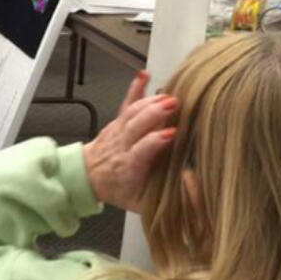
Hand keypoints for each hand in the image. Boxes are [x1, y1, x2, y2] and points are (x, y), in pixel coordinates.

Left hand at [82, 70, 178, 211]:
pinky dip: (135, 88)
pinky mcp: (117, 121)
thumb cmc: (119, 190)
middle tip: (174, 105)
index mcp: (128, 168)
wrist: (86, 178)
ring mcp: (118, 132)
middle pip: (135, 127)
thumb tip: (193, 188)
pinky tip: (144, 75)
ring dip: (149, 102)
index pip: (140, 152)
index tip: (171, 134)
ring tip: (169, 95)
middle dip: (153, 114)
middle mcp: (121, 147)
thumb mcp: (141, 204)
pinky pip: (126, 103)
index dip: (154, 142)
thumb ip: (166, 200)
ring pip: (132, 113)